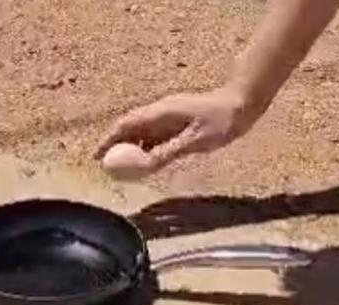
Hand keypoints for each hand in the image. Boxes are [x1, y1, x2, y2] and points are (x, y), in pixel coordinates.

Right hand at [95, 87, 262, 173]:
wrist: (242, 103)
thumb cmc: (221, 121)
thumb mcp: (194, 140)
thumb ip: (167, 152)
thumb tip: (143, 165)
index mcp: (160, 113)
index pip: (125, 126)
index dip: (107, 141)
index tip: (96, 157)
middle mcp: (160, 112)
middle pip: (129, 128)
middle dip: (113, 145)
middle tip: (103, 166)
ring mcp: (169, 116)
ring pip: (141, 132)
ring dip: (128, 147)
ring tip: (119, 167)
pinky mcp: (179, 122)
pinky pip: (155, 135)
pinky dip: (144, 147)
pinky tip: (145, 161)